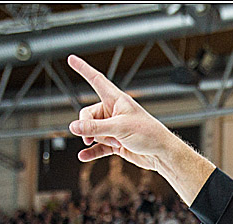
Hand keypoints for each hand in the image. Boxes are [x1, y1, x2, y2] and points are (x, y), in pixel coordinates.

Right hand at [66, 54, 214, 204]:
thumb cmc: (149, 134)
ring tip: (116, 144)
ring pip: (92, 132)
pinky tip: (83, 156)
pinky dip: (91, 151)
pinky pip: (97, 146)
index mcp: (117, 100)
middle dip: (90, 127)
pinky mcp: (115, 142)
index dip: (83, 69)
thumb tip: (73, 127)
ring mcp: (113, 127)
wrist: (162, 154)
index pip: (96, 80)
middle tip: (102, 136)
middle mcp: (113, 111)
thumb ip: (95, 128)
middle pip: (87, 115)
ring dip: (98, 140)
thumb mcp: (120, 128)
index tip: (71, 59)